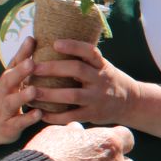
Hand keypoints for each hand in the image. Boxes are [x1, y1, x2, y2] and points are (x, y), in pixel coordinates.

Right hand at [0, 37, 40, 160]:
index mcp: (6, 80)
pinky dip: (27, 119)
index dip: (22, 52)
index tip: (32, 40)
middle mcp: (3, 93)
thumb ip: (21, 61)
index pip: (13, 63)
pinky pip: (18, 123)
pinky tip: (38, 114)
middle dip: (19, 72)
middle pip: (8, 80)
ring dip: (22, 96)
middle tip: (31, 63)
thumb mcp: (10, 80)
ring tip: (34, 90)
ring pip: (12, 103)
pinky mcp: (8, 127)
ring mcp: (4, 110)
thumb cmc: (3, 98)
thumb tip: (33, 37)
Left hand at [30, 40, 149, 128]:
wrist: (130, 103)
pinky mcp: (94, 115)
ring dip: (49, 94)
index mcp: (102, 66)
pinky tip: (41, 113)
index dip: (73, 46)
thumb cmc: (107, 81)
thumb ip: (84, 60)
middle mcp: (101, 80)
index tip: (55, 43)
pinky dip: (55, 116)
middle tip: (32, 67)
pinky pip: (72, 116)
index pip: (90, 52)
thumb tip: (52, 45)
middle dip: (52, 68)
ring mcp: (98, 98)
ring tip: (30, 92)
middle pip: (77, 70)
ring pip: (72, 95)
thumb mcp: (102, 67)